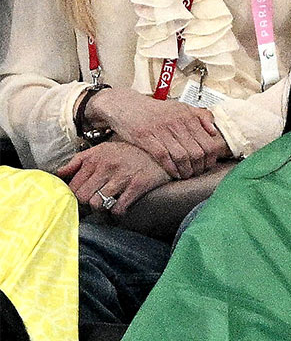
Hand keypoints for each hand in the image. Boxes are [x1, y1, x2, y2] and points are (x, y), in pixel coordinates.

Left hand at [57, 142, 171, 215]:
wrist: (162, 150)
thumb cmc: (129, 152)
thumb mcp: (103, 149)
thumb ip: (79, 161)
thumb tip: (57, 174)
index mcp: (96, 156)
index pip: (74, 186)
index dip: (76, 195)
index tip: (84, 196)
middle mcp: (108, 165)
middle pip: (83, 197)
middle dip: (88, 202)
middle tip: (96, 201)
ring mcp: (123, 176)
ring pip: (98, 204)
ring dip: (102, 207)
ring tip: (109, 202)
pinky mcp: (138, 185)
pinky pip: (118, 209)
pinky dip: (118, 212)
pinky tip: (122, 205)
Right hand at [88, 87, 227, 178]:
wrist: (126, 105)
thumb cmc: (155, 110)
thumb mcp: (180, 107)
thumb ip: (200, 116)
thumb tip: (214, 131)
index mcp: (187, 114)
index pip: (208, 141)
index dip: (211, 156)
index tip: (209, 164)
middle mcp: (176, 121)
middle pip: (197, 151)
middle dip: (199, 166)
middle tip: (198, 172)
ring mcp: (161, 129)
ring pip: (181, 156)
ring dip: (186, 170)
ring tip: (186, 175)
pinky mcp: (145, 137)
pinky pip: (163, 156)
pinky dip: (170, 168)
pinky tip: (174, 173)